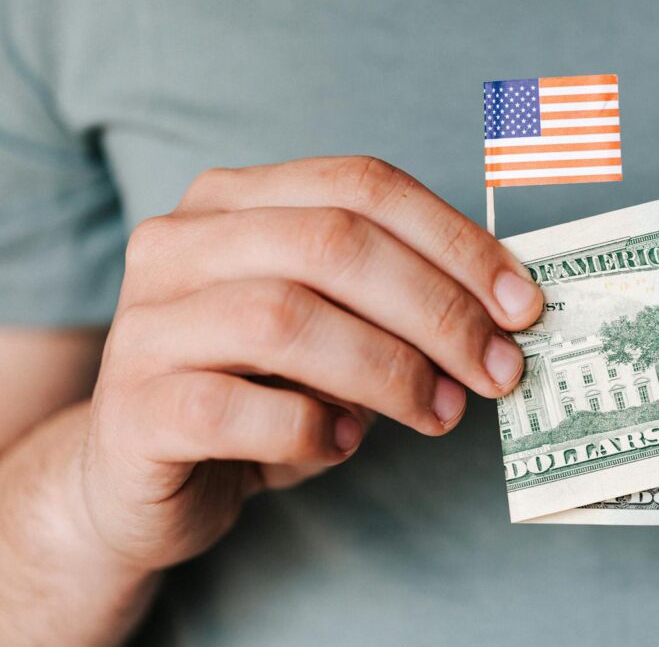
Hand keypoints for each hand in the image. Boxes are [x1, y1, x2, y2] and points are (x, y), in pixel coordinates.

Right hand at [81, 157, 542, 569]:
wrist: (141, 474)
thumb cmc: (258, 390)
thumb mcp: (334, 328)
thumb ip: (395, 304)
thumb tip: (503, 315)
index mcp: (235, 200)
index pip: (363, 186)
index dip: (456, 241)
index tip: (523, 304)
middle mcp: (180, 243)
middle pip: (334, 242)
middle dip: (439, 310)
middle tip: (498, 370)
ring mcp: (148, 323)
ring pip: (286, 319)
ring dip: (390, 372)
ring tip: (440, 411)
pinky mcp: (133, 409)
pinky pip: (237, 410)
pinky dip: (312, 430)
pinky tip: (343, 442)